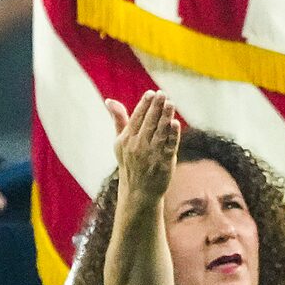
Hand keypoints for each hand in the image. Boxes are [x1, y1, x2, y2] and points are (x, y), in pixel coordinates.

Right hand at [105, 90, 178, 204]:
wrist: (138, 191)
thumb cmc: (129, 162)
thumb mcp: (120, 142)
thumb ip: (118, 120)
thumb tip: (109, 100)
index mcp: (127, 139)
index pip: (136, 118)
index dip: (144, 105)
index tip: (151, 93)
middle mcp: (138, 146)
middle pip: (148, 123)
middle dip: (156, 107)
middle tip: (162, 94)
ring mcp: (151, 154)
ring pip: (160, 132)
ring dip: (165, 117)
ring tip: (170, 103)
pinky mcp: (164, 162)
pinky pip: (169, 146)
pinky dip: (173, 135)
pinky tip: (175, 123)